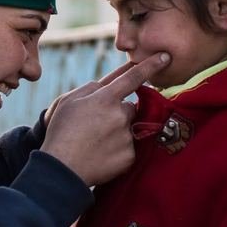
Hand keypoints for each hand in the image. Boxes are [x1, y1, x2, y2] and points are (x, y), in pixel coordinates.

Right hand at [40, 52, 169, 185]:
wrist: (62, 169)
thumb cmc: (61, 132)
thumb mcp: (68, 101)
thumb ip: (91, 88)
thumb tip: (107, 85)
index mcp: (105, 98)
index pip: (133, 77)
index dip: (150, 65)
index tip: (165, 56)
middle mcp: (120, 116)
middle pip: (130, 107)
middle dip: (118, 112)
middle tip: (96, 125)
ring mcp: (127, 137)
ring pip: (129, 127)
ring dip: (117, 131)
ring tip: (95, 142)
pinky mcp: (129, 156)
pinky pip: (129, 147)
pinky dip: (118, 149)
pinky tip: (101, 154)